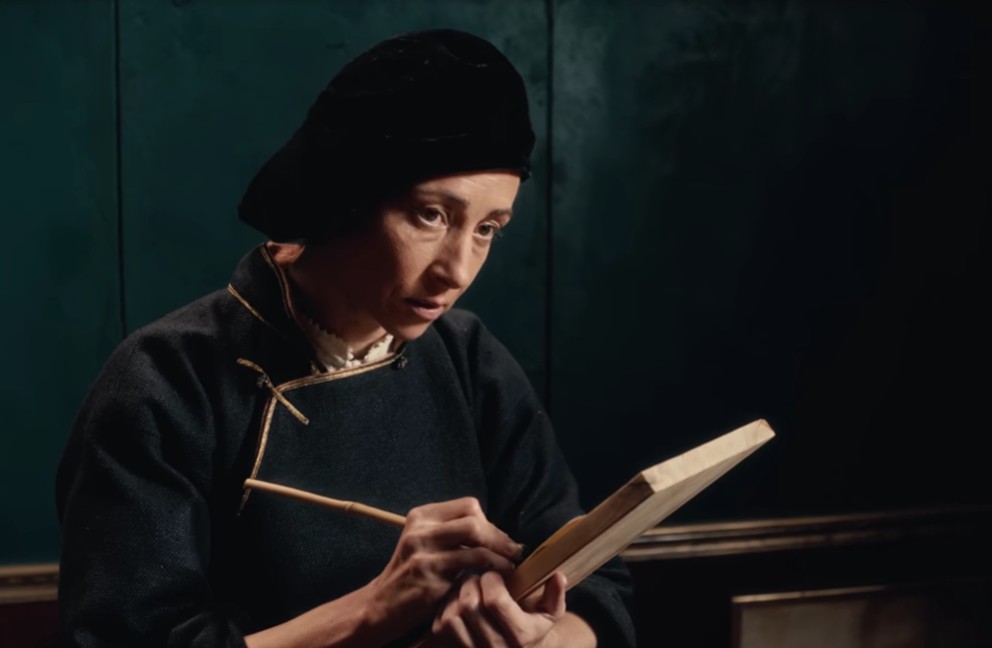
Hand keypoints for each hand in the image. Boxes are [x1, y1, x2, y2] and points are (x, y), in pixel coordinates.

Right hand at [363, 497, 523, 640]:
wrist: (381, 604)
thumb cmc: (412, 574)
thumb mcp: (426, 543)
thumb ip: (453, 532)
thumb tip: (497, 533)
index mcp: (422, 516)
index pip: (468, 506)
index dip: (490, 522)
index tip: (499, 539)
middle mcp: (420, 530)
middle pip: (474, 521)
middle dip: (499, 537)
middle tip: (513, 551)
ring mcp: (423, 555)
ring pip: (475, 545)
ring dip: (500, 556)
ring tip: (509, 566)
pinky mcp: (429, 579)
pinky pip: (469, 570)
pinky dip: (489, 573)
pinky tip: (494, 579)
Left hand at [431, 571, 567, 646]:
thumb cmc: (534, 627)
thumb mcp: (550, 613)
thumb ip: (555, 594)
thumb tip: (558, 576)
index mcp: (521, 636)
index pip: (494, 601)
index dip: (491, 579)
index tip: (495, 574)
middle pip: (470, 606)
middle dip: (472, 583)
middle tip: (479, 578)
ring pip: (453, 616)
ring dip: (457, 595)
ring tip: (469, 589)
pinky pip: (442, 626)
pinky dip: (447, 608)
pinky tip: (459, 602)